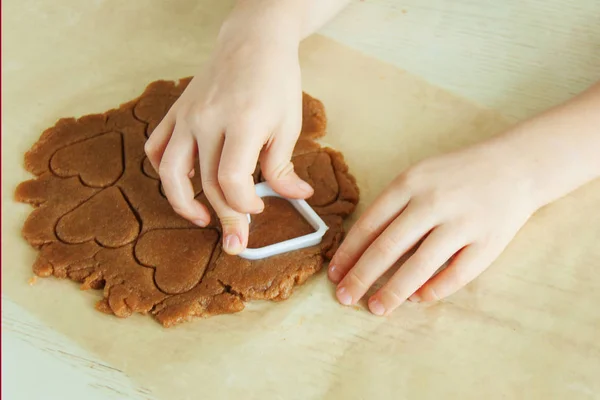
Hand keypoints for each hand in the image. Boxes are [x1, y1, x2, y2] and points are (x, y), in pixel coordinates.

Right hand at [144, 23, 312, 254]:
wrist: (252, 41)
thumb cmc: (276, 81)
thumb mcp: (289, 122)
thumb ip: (283, 165)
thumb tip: (294, 196)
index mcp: (242, 122)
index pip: (232, 180)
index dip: (245, 205)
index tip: (258, 210)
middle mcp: (208, 120)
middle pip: (206, 184)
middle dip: (224, 218)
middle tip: (237, 242)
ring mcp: (187, 116)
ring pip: (171, 173)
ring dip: (183, 204)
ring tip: (202, 219)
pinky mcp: (176, 113)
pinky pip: (157, 148)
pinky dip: (164, 170)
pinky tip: (182, 184)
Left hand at [328, 138, 538, 314]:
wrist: (515, 166)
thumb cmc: (456, 175)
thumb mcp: (419, 177)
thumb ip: (393, 208)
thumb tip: (362, 251)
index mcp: (410, 183)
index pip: (369, 224)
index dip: (348, 253)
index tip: (335, 274)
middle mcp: (433, 202)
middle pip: (387, 248)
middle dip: (361, 277)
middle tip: (344, 298)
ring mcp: (462, 223)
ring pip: (419, 266)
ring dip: (393, 291)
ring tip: (376, 307)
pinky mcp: (488, 243)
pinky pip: (456, 275)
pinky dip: (433, 291)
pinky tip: (417, 299)